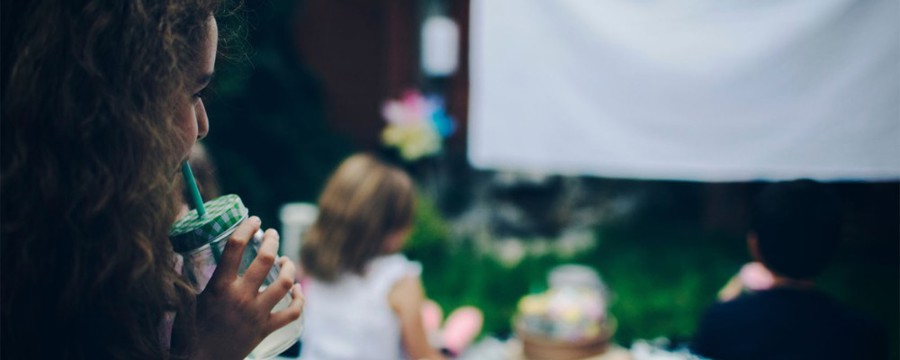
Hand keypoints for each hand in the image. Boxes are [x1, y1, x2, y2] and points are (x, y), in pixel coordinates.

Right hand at [193, 216, 303, 359]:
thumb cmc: (189, 331)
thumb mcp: (188, 299)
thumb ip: (194, 277)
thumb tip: (193, 255)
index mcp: (219, 286)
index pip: (235, 247)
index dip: (246, 228)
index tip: (254, 220)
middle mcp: (240, 297)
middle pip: (265, 260)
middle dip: (272, 241)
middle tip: (272, 234)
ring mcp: (256, 313)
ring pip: (284, 282)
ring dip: (289, 267)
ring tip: (286, 260)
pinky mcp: (265, 329)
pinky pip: (292, 312)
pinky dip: (299, 299)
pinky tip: (297, 290)